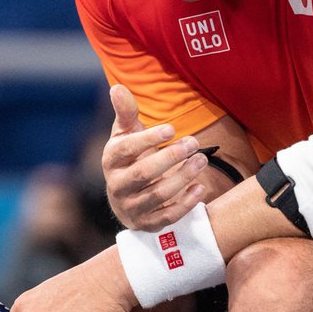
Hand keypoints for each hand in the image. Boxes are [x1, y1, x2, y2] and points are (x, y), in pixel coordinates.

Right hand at [102, 85, 207, 230]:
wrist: (127, 196)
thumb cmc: (131, 157)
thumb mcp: (126, 135)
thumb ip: (126, 113)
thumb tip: (118, 87)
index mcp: (111, 160)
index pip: (126, 149)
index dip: (148, 139)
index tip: (172, 128)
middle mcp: (117, 185)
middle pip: (143, 173)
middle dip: (170, 157)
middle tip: (193, 142)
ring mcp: (131, 207)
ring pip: (157, 195)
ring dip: (182, 177)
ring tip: (202, 160)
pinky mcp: (146, 224)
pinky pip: (167, 217)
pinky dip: (185, 204)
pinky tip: (200, 187)